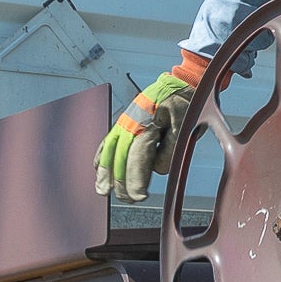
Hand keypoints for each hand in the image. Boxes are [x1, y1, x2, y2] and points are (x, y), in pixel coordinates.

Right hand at [94, 51, 209, 202]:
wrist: (180, 82)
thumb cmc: (184, 103)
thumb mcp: (184, 123)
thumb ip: (171, 147)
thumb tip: (158, 168)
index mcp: (146, 123)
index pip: (137, 157)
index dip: (136, 178)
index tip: (139, 196)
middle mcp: (131, 123)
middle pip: (121, 157)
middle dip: (122, 181)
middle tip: (128, 199)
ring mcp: (125, 122)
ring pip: (110, 150)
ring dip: (106, 171)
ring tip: (103, 190)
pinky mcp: (125, 122)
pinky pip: (109, 140)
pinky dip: (101, 154)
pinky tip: (96, 168)